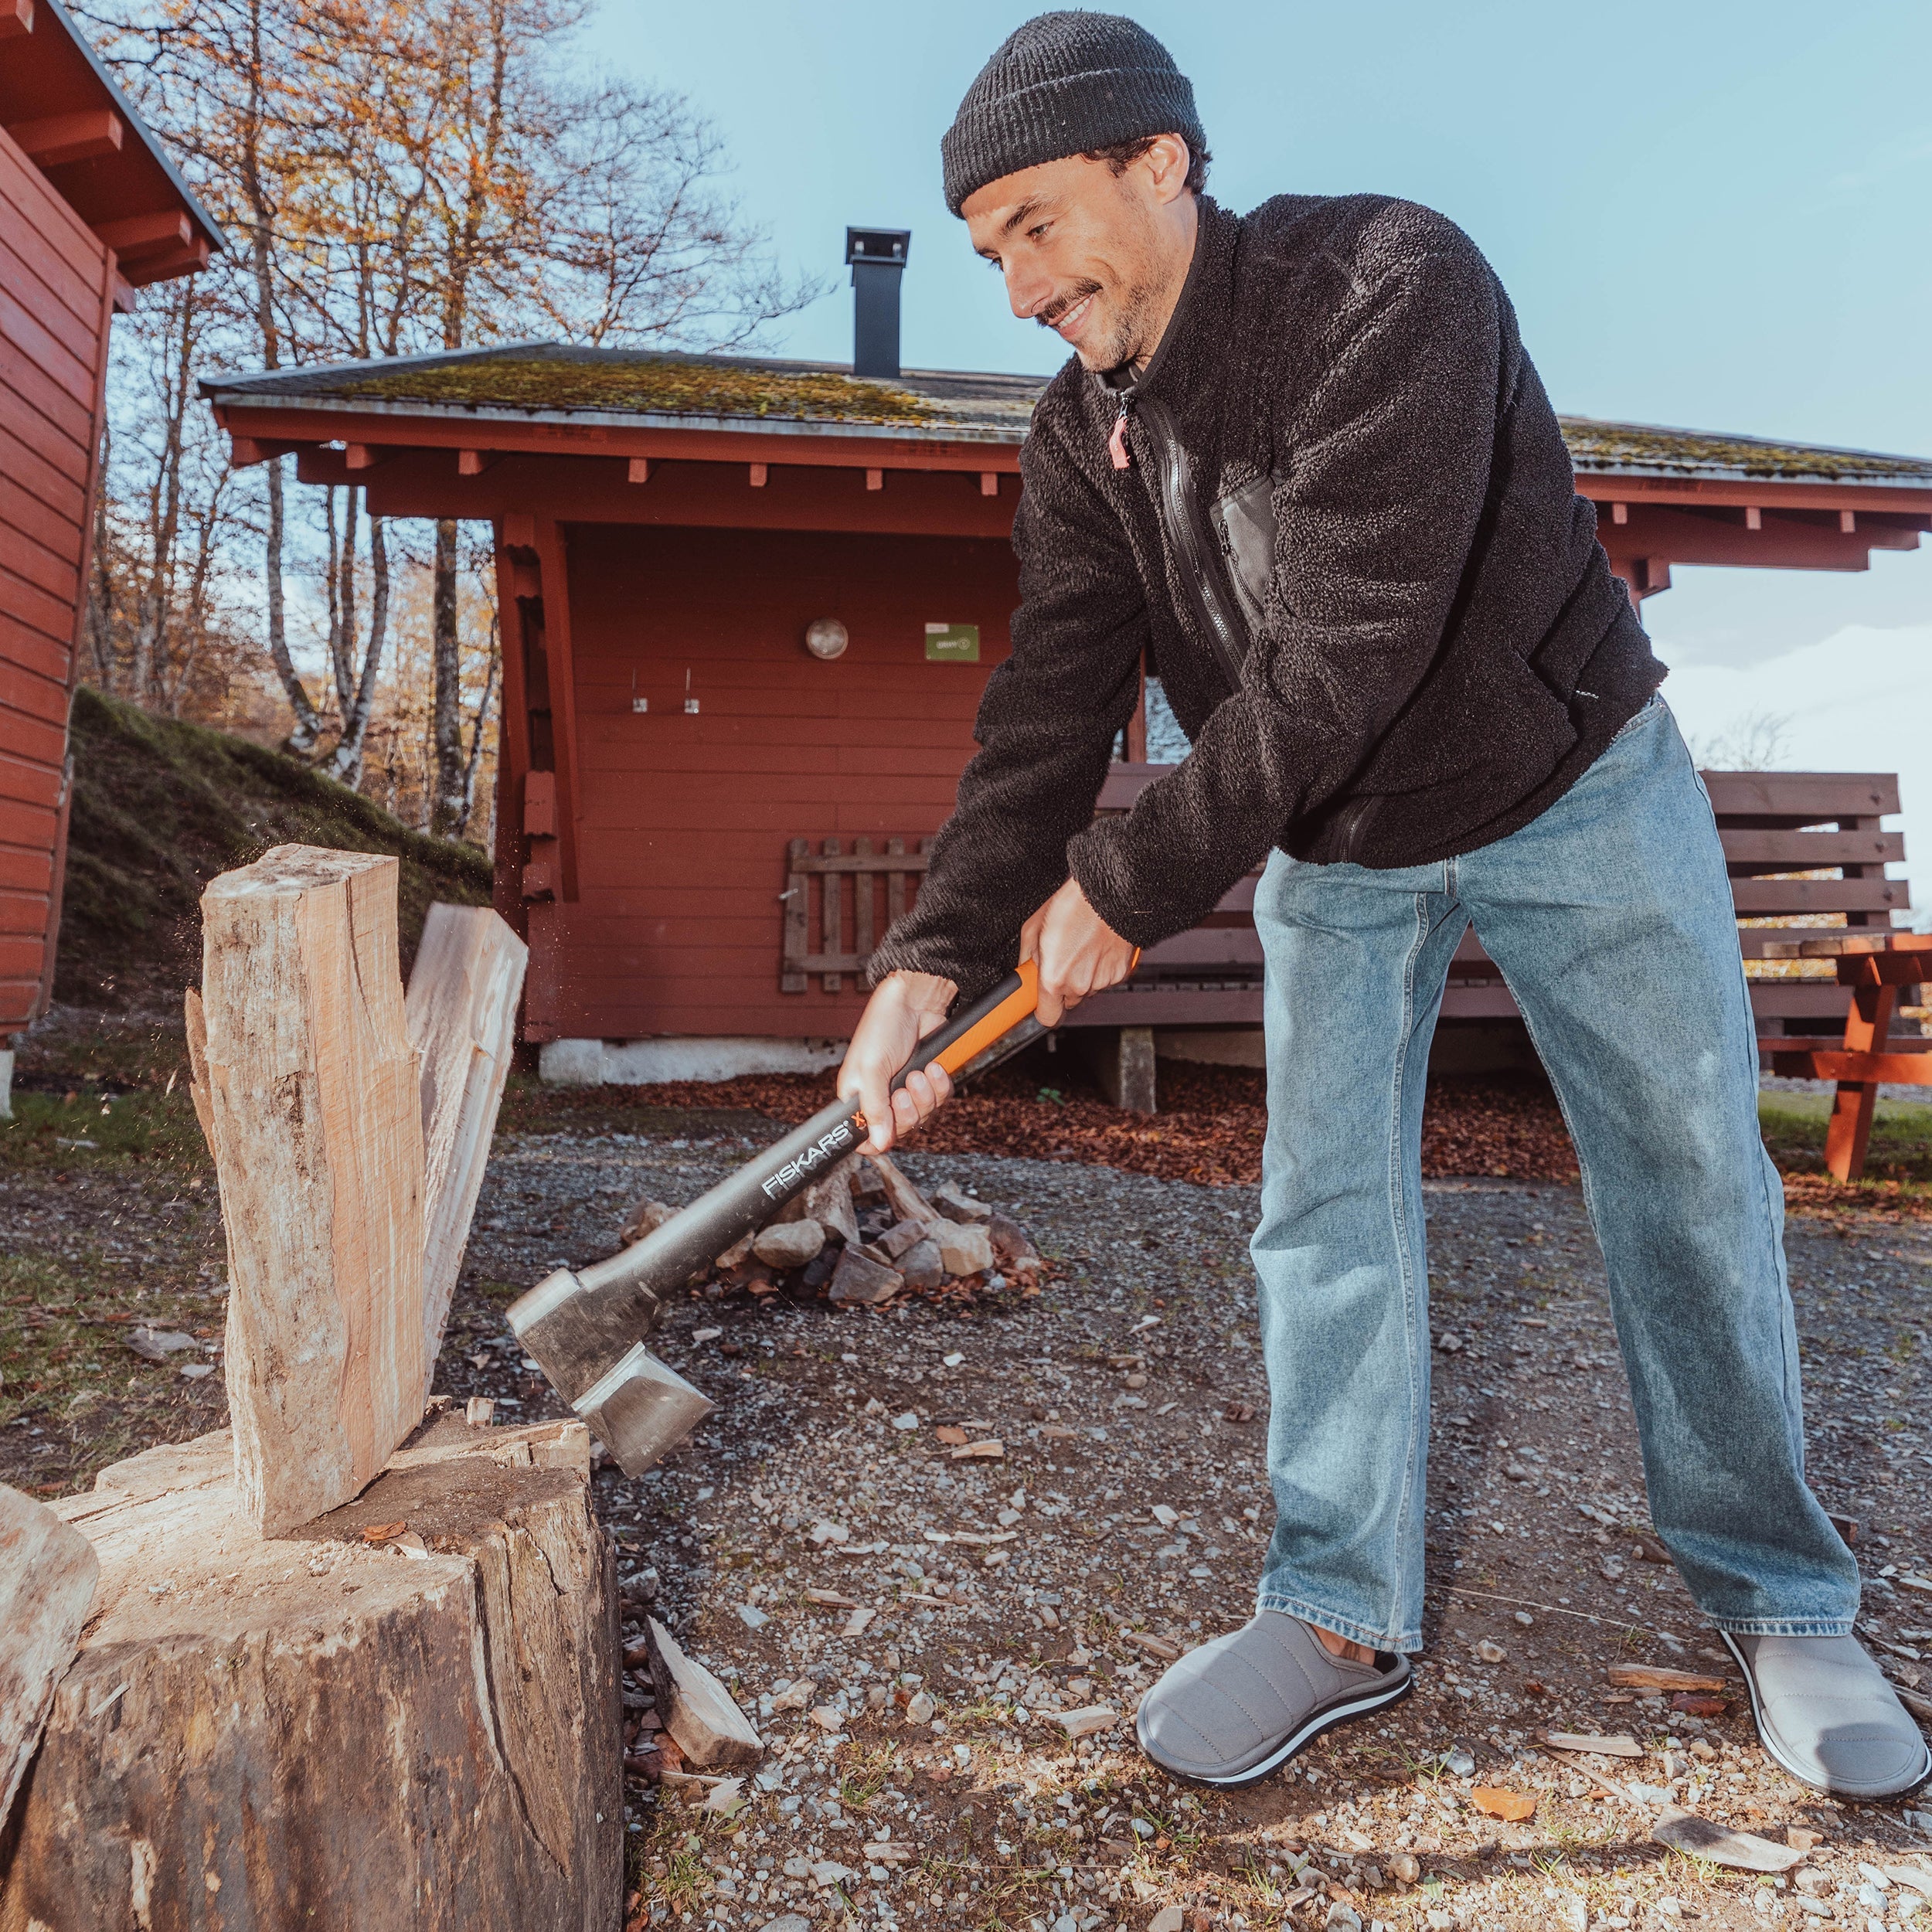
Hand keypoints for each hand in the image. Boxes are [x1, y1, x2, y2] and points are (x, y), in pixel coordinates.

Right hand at [837, 971, 956, 1151]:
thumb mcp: (870, 1069)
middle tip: (903, 1092)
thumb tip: (878, 1143)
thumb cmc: (881, 1027)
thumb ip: (874, 1108)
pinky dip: (940, 1085)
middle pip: (900, 1130)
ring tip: (920, 1072)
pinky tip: (933, 1068)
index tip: (885, 1137)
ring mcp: (907, 1089)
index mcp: (859, 1098)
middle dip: (908, 1113)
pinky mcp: (929, 1080)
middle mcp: (883, 1097)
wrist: (913, 1001)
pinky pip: (941, 1098)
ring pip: (924, 1115)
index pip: (865, 1136)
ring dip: (926, 1095)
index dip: (876, 1141)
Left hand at [1019, 877, 1138, 1027]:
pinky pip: (1105, 979)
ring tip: (1080, 948)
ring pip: (1087, 989)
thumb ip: (1027, 958)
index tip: (1039, 1002)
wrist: (1109, 895)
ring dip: (1082, 976)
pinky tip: (1095, 948)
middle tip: (1062, 962)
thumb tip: (1026, 970)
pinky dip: (1100, 969)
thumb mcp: (1033, 929)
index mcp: (1055, 978)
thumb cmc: (1073, 905)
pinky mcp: (1120, 973)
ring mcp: (1102, 981)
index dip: (1042, 1009)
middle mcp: (1079, 984)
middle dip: (1062, 986)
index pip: (1047, 1017)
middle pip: (1067, 1001)